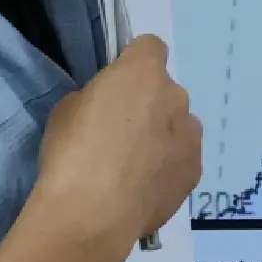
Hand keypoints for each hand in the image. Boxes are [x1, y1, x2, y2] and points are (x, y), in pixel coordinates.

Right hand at [36, 34, 202, 244]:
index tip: (116, 86)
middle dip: (146, 106)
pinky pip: (182, 159)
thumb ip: (95, 98)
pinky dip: (166, 168)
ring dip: (161, 137)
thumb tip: (106, 109)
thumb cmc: (72, 154)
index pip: (150, 47)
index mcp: (144, 72)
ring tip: (131, 169)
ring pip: (178, 125)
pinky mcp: (194, 171)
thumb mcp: (66, 111)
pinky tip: (141, 190)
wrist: (92, 214)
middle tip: (118, 136)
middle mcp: (177, 96)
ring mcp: (191, 135)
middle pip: (164, 91)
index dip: (133, 62)